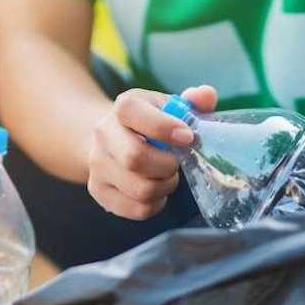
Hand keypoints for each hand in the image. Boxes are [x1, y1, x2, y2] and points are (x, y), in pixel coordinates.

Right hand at [87, 85, 218, 218]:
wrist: (110, 139)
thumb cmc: (150, 123)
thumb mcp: (169, 107)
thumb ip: (193, 101)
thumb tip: (207, 95)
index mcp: (122, 108)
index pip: (132, 113)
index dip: (164, 127)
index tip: (187, 137)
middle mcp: (103, 135)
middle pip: (134, 158)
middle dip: (167, 165)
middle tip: (176, 162)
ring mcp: (98, 166)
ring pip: (140, 190)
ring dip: (165, 186)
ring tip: (167, 176)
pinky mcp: (99, 191)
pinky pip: (138, 209)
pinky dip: (157, 203)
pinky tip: (156, 190)